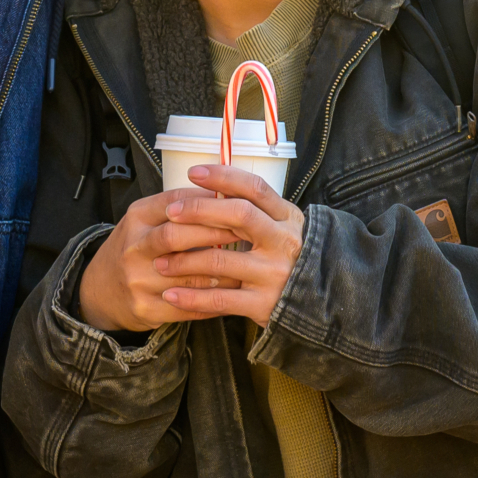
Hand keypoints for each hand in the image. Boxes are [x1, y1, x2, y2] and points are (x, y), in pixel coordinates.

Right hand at [77, 185, 249, 332]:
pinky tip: (231, 294)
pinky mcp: (144, 307)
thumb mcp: (147, 219)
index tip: (237, 203)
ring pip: (187, 274)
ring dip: (220, 270)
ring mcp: (137, 279)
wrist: (100, 289)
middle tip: (245, 232)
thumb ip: (180, 208)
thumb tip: (226, 194)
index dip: (208, 202)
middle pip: (176, 235)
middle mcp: (133, 247)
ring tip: (245, 265)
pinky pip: (187, 305)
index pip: (175, 202)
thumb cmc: (136, 247)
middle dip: (215, 232)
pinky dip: (212, 300)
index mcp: (137, 217)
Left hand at [150, 165, 306, 329]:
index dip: (223, 177)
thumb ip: (253, 209)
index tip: (193, 172)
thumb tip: (209, 186)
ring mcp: (275, 274)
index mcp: (287, 218)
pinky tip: (171, 294)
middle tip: (171, 212)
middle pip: (238, 215)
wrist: (317, 305)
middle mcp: (284, 242)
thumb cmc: (285, 258)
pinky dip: (192, 298)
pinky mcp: (264, 304)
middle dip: (199, 210)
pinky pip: (220, 299)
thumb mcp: (280, 227)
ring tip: (160, 261)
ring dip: (184, 260)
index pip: (254, 188)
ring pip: (220, 259)